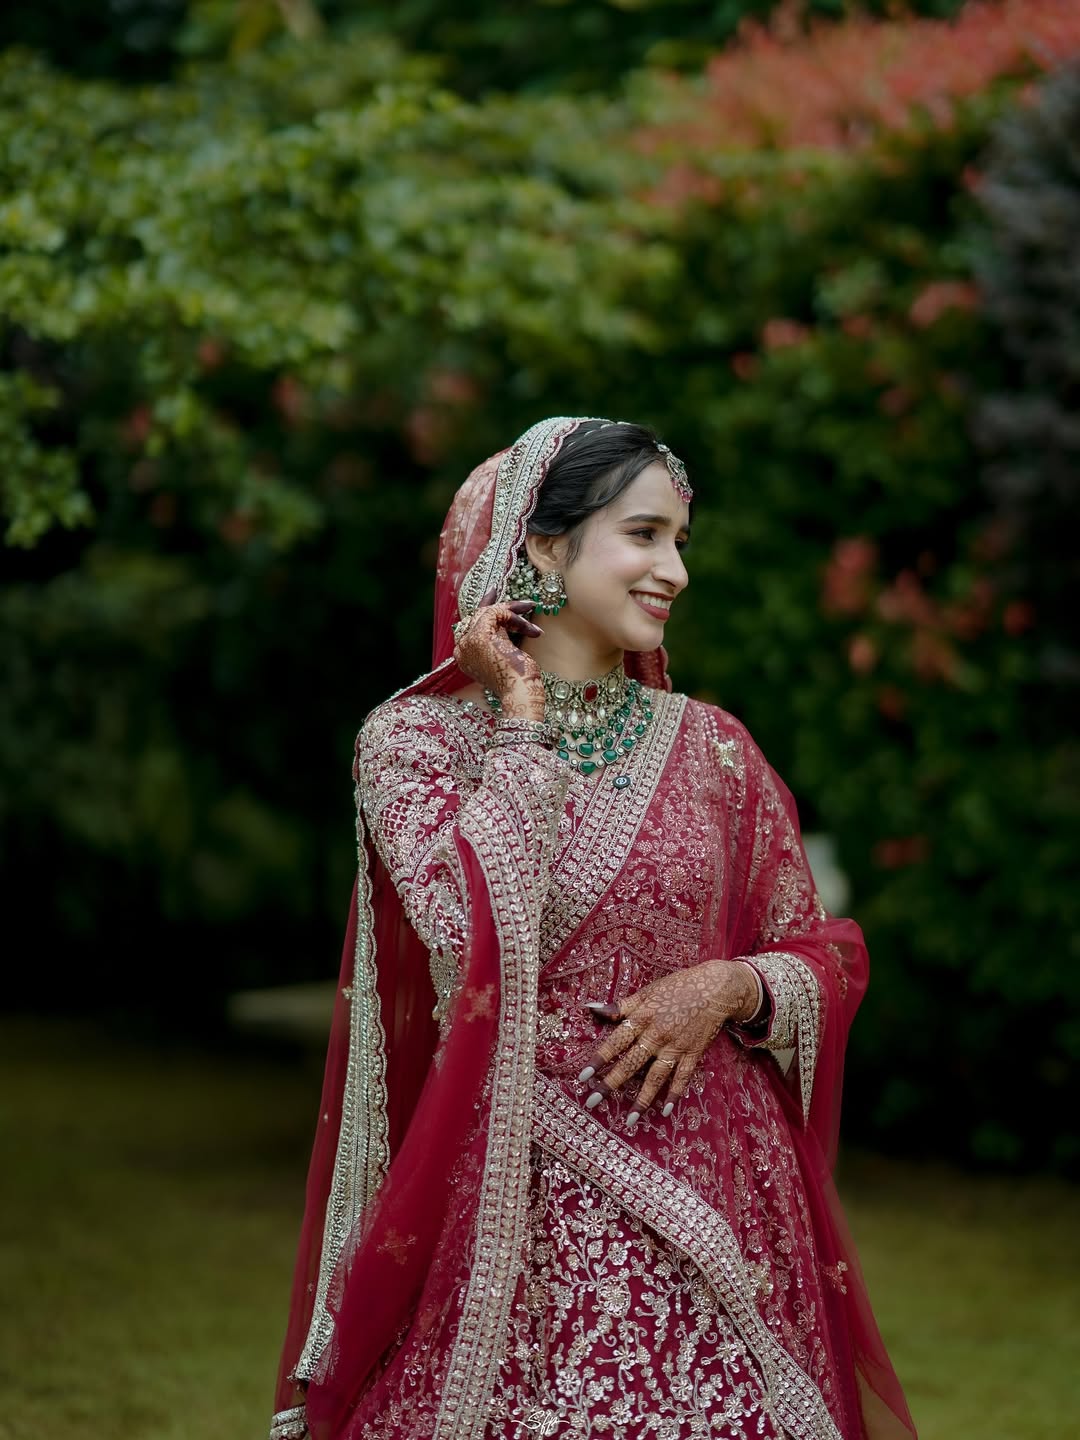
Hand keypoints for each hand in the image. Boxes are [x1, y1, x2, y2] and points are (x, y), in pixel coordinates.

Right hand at [453, 587, 544, 719]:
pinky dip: (513, 615)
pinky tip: (529, 626)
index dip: (485, 610)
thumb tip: (509, 626)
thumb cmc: (518, 682)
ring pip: (488, 613)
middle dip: (500, 605)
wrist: (519, 694)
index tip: (497, 597)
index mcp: (465, 656)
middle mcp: (462, 649)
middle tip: (518, 598)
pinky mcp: (479, 636)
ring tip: (531, 609)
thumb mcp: (506, 657)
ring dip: (512, 611)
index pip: (471, 625)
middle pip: (478, 616)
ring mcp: (468, 642)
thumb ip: (500, 642)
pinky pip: (495, 613)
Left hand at [578, 960, 760, 1125]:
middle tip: (593, 1102)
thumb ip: (621, 1005)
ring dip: (642, 1099)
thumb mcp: (647, 992)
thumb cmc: (678, 986)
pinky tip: (665, 1111)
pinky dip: (674, 1094)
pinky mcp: (693, 1054)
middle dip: (611, 1084)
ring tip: (630, 1120)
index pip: (616, 1042)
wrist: (716, 988)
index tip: (583, 1076)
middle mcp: (657, 1035)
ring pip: (656, 1077)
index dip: (599, 1059)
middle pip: (631, 1064)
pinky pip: (682, 1078)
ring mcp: (676, 1047)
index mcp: (642, 1017)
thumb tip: (591, 1009)